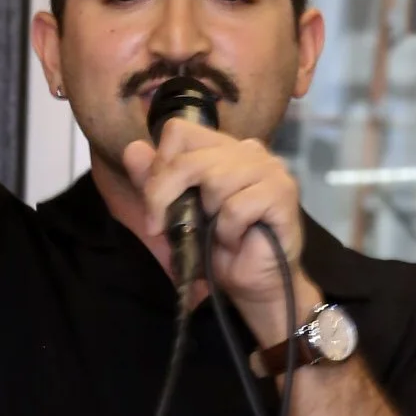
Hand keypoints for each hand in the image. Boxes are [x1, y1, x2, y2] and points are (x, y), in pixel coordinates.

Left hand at [122, 117, 304, 337]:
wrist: (254, 284)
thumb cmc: (218, 249)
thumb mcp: (174, 215)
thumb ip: (154, 182)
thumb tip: (133, 149)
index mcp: (222, 147)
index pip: (179, 131)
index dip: (161, 167)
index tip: (157, 204)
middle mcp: (247, 150)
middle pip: (189, 158)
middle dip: (166, 197)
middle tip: (165, 228)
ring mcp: (269, 168)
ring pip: (215, 181)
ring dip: (208, 219)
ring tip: (219, 233)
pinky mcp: (282, 192)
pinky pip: (237, 207)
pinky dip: (229, 232)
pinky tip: (238, 241)